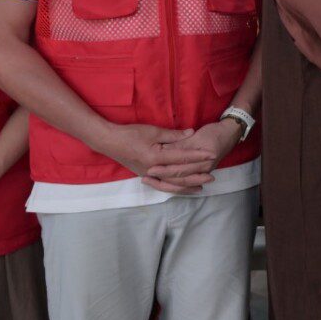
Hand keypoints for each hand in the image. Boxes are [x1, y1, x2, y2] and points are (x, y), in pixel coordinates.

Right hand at [96, 124, 215, 192]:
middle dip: (196, 176)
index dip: (197, 156)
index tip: (211, 155)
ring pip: (171, 184)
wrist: (109, 141)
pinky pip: (163, 185)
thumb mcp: (153, 131)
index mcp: (155, 158)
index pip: (182, 158)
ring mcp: (148, 175)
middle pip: (178, 175)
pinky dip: (174, 187)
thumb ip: (174, 135)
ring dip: (187, 186)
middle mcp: (152, 170)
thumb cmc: (131, 134)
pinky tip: (182, 188)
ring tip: (201, 187)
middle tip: (211, 176)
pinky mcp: (145, 175)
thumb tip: (191, 133)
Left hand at [143, 121, 243, 193]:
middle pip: (179, 177)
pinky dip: (174, 185)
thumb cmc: (215, 132)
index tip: (150, 169)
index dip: (164, 168)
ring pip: (181, 183)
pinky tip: (164, 184)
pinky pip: (186, 183)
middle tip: (145, 178)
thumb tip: (164, 150)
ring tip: (150, 181)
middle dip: (161, 178)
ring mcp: (204, 172)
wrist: (231, 133)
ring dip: (166, 184)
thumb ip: (181, 143)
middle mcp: (204, 169)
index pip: (179, 166)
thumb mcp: (197, 136)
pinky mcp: (203, 172)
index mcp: (203, 159)